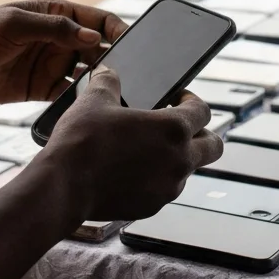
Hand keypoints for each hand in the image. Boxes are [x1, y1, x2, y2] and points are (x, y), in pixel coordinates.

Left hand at [0, 0, 127, 104]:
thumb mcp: (15, 24)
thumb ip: (54, 29)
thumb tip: (91, 37)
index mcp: (56, 13)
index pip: (98, 19)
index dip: (118, 30)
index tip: (134, 46)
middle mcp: (60, 38)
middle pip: (98, 48)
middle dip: (117, 59)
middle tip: (134, 75)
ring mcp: (52, 64)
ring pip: (89, 73)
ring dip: (102, 81)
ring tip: (116, 94)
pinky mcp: (43, 89)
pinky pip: (71, 95)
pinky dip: (82, 100)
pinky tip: (91, 108)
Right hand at [42, 67, 223, 222]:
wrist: (64, 186)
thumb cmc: (82, 140)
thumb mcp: (95, 99)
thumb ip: (109, 81)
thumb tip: (108, 72)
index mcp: (173, 128)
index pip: (203, 111)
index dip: (191, 101)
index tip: (175, 98)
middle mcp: (179, 160)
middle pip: (213, 146)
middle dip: (201, 133)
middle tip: (176, 125)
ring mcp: (168, 187)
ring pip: (189, 169)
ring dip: (177, 156)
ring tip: (147, 147)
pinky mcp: (153, 207)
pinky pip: (166, 188)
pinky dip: (157, 177)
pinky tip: (131, 168)